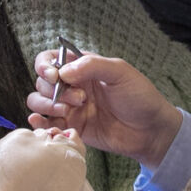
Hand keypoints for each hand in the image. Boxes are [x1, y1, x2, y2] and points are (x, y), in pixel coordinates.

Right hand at [27, 51, 181, 167]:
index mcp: (82, 67)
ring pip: (39, 102)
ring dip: (46, 105)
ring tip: (66, 112)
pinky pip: (47, 124)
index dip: (45, 66)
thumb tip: (62, 72)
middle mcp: (73, 85)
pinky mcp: (72, 127)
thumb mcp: (120, 72)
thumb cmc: (140, 97)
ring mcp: (70, 107)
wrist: (150, 131)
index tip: (54, 76)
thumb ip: (92, 66)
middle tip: (79, 98)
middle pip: (42, 82)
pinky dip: (40, 123)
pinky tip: (43, 123)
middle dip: (53, 89)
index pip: (50, 60)